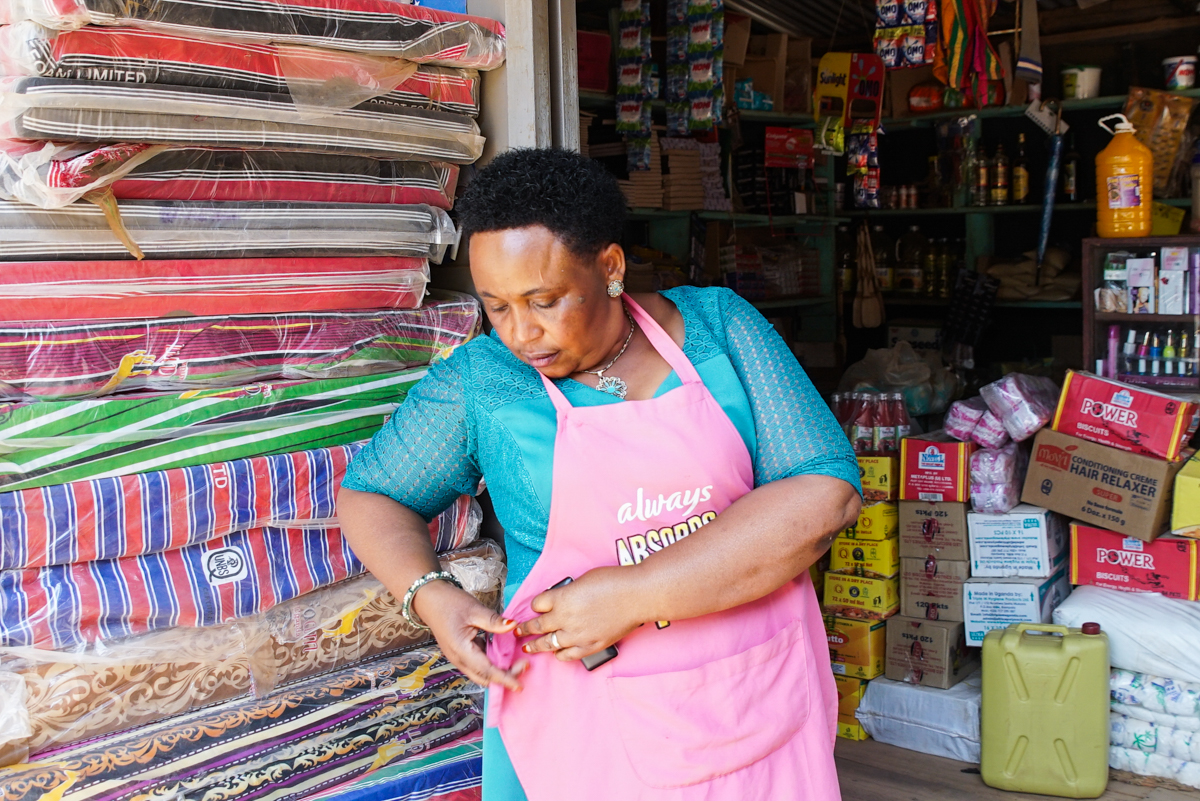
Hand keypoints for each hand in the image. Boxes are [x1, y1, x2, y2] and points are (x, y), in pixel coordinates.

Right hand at [414, 579, 525, 690]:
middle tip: (523, 666)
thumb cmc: (449, 603)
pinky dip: (492, 663)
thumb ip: (494, 621)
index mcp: (461, 650)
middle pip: (484, 677)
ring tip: (516, 662)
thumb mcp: (474, 609)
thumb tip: (513, 625)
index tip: (519, 685)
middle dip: (504, 678)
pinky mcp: (461, 652)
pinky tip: (504, 654)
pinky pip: (478, 664)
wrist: (429, 599)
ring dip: (498, 671)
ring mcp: (459, 657)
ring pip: (481, 673)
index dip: (505, 679)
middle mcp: (459, 658)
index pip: (487, 671)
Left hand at [517, 566, 642, 661]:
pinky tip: (556, 653)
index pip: (537, 604)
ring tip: (528, 647)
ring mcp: (577, 635)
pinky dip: (559, 654)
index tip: (535, 607)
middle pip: (538, 626)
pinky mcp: (590, 646)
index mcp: (561, 598)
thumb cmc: (614, 581)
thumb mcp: (583, 579)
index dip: (535, 605)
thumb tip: (563, 599)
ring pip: (548, 643)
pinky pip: (567, 655)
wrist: (637, 596)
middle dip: (526, 629)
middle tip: (518, 631)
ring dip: (536, 645)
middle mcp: (564, 618)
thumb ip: (568, 592)